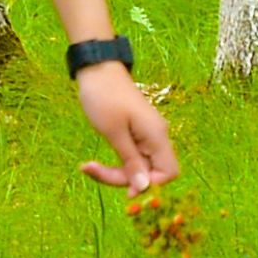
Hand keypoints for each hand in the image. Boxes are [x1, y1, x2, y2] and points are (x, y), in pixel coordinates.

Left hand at [71, 61, 177, 193]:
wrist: (97, 69)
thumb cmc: (104, 97)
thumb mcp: (114, 133)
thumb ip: (131, 162)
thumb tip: (145, 188)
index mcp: (157, 136)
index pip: (168, 173)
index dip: (149, 185)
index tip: (124, 188)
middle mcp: (157, 137)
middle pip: (151, 173)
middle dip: (124, 179)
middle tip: (93, 171)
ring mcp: (147, 136)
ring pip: (139, 167)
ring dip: (116, 173)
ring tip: (88, 166)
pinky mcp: (136, 134)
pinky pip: (132, 158)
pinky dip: (116, 162)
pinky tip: (94, 163)